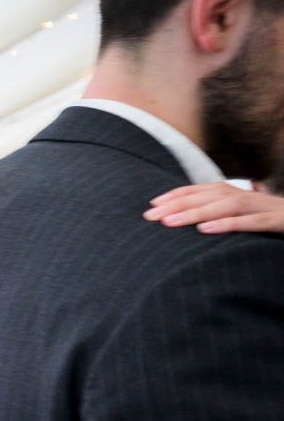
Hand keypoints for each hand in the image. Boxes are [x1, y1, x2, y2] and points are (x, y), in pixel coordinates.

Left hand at [144, 182, 283, 233]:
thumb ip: (228, 217)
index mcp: (242, 195)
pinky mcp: (279, 221)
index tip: (152, 205)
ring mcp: (265, 208)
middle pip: (210, 195)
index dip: (178, 195)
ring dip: (195, 212)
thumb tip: (199, 222)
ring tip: (169, 222)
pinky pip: (251, 222)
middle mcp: (251, 197)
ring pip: (227, 206)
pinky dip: (228, 224)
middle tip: (150, 215)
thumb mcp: (249, 219)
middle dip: (178, 204)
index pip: (204, 190)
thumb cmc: (278, 222)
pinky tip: (205, 230)